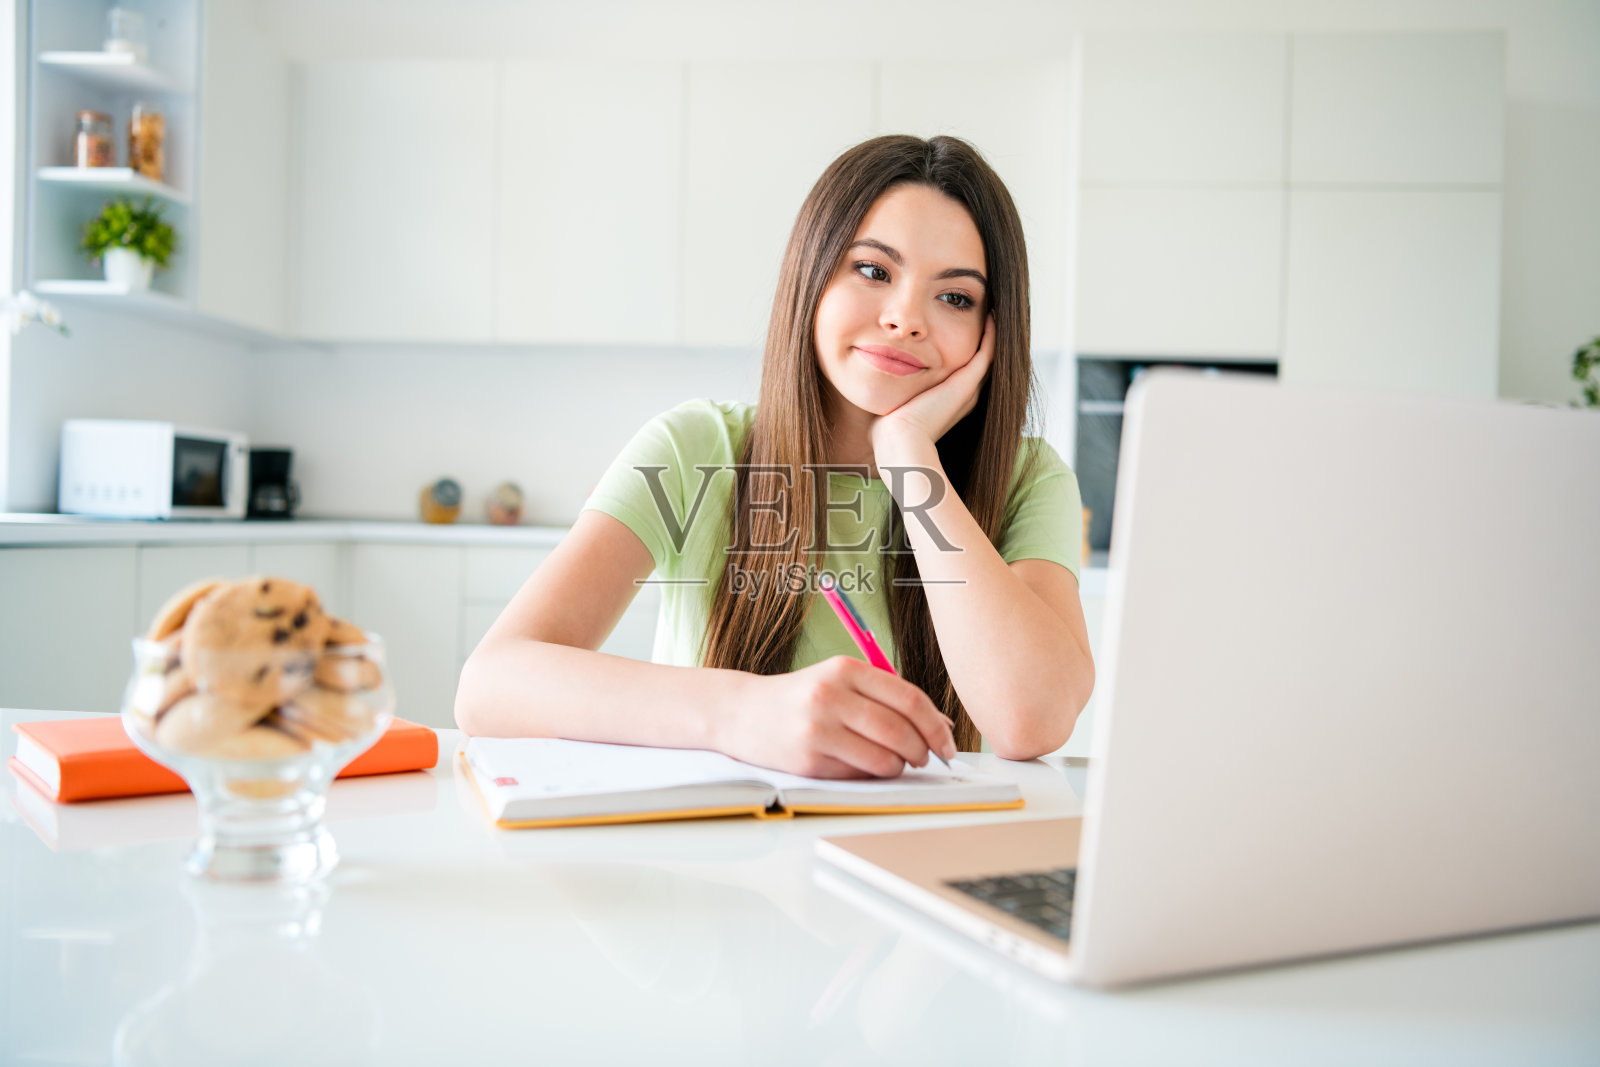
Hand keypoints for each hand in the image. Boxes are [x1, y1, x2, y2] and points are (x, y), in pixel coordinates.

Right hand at [719, 656, 957, 778]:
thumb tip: (941, 727)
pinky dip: (871, 775)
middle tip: (926, 758)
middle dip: (923, 751)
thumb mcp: (840, 682)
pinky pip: (859, 775)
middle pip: (900, 731)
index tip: (948, 743)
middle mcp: (830, 696)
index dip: (937, 726)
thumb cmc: (801, 698)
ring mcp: (817, 729)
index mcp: (845, 669)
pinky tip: (862, 766)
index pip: (909, 699)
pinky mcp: (807, 761)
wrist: (741, 712)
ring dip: (899, 767)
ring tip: (894, 763)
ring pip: (884, 759)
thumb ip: (887, 698)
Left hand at [871, 310, 995, 452]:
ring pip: (988, 357)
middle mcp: (964, 397)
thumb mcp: (893, 405)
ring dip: (990, 334)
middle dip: (981, 340)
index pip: (963, 373)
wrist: (901, 442)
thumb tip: (874, 383)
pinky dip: (991, 334)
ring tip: (992, 310)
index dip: (964, 351)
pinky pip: (987, 352)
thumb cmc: (889, 431)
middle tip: (986, 315)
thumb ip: (891, 391)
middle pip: (980, 364)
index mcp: (949, 403)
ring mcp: (969, 390)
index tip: (960, 330)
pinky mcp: (967, 383)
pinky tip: (991, 314)